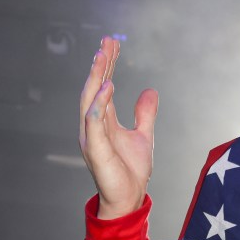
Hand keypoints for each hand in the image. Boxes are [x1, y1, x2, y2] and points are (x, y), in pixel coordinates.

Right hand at [79, 36, 157, 218]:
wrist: (129, 198)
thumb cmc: (131, 170)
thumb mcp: (143, 135)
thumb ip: (144, 114)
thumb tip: (149, 91)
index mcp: (103, 120)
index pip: (103, 86)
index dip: (108, 65)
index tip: (112, 43)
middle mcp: (93, 125)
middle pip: (94, 88)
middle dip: (101, 64)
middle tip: (107, 41)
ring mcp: (91, 136)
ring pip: (90, 101)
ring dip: (96, 78)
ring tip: (103, 57)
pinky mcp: (95, 149)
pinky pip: (93, 123)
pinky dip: (98, 105)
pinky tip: (107, 88)